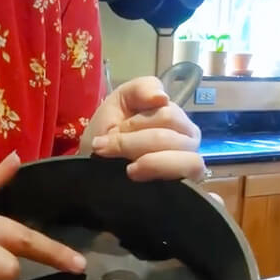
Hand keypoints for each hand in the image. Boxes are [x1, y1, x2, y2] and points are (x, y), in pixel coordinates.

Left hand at [81, 76, 205, 181]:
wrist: (90, 171)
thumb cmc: (107, 135)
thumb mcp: (118, 103)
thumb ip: (140, 88)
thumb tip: (162, 98)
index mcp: (177, 121)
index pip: (168, 115)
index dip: (135, 123)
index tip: (109, 133)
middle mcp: (189, 143)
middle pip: (169, 137)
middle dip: (132, 143)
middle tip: (108, 151)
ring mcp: (189, 168)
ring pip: (182, 160)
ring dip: (149, 162)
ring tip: (128, 170)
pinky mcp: (186, 191)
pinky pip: (190, 183)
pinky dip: (171, 179)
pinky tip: (144, 179)